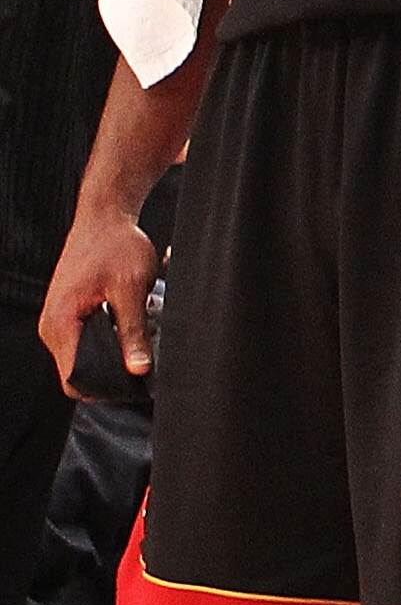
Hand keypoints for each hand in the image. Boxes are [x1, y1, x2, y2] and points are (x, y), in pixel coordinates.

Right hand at [39, 208, 158, 397]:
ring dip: (113, 353)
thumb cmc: (115, 245)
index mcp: (60, 323)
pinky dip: (109, 338)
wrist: (105, 218)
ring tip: (140, 336)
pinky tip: (131, 324)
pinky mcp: (68, 314)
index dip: (104, 387)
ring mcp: (58, 321)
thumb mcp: (131, 289)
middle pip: (78, 371)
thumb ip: (133, 331)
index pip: (73, 378)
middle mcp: (52, 327)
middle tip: (145, 356)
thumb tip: (138, 369)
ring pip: (84, 356)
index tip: (136, 383)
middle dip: (113, 370)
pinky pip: (85, 340)